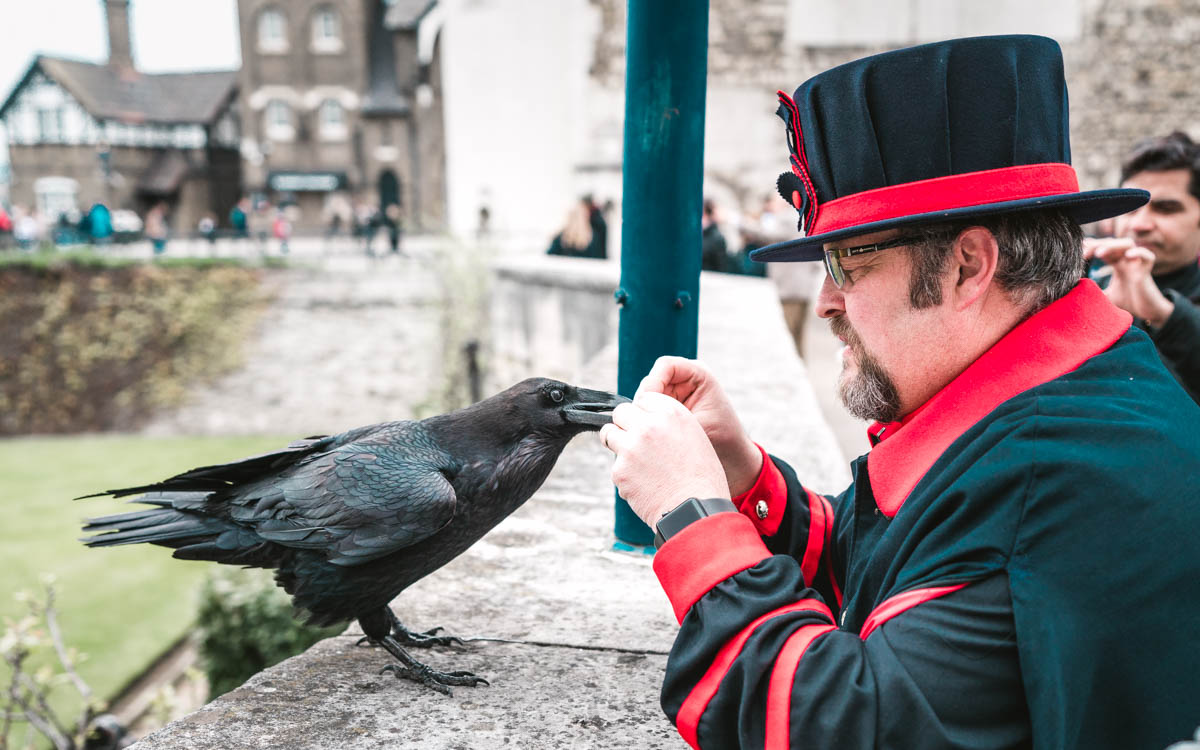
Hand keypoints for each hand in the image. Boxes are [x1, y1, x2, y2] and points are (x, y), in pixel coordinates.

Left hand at [600, 391, 729, 525]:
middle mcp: (648, 425)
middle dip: (625, 424)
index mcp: (671, 413)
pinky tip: (642, 483)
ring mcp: (631, 447)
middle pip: (621, 412)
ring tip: (634, 460)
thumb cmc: (701, 477)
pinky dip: (624, 473)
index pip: (644, 398)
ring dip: (618, 443)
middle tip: (634, 440)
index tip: (648, 425)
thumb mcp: (695, 437)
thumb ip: (669, 423)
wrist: (695, 510)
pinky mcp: (619, 469)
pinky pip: (614, 464)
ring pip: (609, 433)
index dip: (644, 413)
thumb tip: (646, 420)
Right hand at [637, 357, 762, 495]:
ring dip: (646, 412)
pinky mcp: (670, 407)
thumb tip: (640, 411)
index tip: (647, 406)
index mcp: (699, 374)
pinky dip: (648, 419)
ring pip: (648, 395)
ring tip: (651, 430)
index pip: (665, 366)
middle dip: (646, 401)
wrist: (733, 458)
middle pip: (653, 380)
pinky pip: (650, 408)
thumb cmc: (723, 440)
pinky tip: (653, 433)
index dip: (652, 383)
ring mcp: (677, 392)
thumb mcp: (696, 425)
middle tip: (644, 422)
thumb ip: (670, 415)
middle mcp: (686, 378)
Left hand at [1083, 238, 1173, 326]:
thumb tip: (1069, 291)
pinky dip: (1139, 252)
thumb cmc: (1126, 302)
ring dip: (1112, 245)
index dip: (1090, 247)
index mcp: (1116, 263)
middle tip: (1083, 254)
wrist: (1146, 313)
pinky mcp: (1147, 270)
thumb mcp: (1103, 295)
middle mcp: (1126, 259)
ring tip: (1099, 253)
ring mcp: (1137, 263)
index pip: (1102, 248)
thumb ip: (1089, 290)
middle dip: (1096, 245)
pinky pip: (1147, 255)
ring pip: (1127, 244)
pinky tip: (1128, 255)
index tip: (1075, 252)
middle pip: (1111, 243)